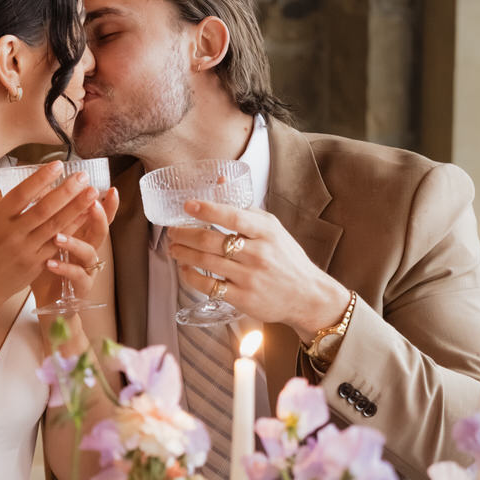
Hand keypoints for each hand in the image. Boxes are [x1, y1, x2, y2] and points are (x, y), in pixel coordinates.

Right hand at [0, 163, 101, 316]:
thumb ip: (4, 199)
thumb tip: (21, 175)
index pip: (21, 194)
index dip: (40, 178)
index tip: (58, 164)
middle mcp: (12, 234)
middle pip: (43, 209)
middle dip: (66, 191)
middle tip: (83, 176)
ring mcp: (26, 250)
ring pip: (55, 226)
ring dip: (76, 208)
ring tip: (91, 193)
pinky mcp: (36, 264)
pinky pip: (58, 243)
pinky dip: (73, 229)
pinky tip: (86, 217)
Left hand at [34, 186, 118, 307]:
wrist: (49, 300)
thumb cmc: (46, 265)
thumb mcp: (46, 238)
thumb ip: (46, 218)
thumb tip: (36, 190)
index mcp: (82, 235)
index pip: (97, 216)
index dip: (106, 203)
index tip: (110, 189)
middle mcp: (88, 249)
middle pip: (101, 230)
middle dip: (99, 216)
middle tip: (92, 203)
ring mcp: (87, 268)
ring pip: (89, 252)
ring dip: (75, 243)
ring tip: (58, 237)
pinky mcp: (81, 286)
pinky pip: (77, 276)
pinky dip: (65, 269)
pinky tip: (51, 263)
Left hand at [167, 202, 349, 338]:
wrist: (307, 296)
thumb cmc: (287, 258)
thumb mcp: (273, 228)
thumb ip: (246, 208)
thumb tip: (220, 180)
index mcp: (266, 232)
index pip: (233, 216)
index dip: (208, 209)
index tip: (188, 204)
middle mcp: (258, 254)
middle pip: (212, 241)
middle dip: (186, 234)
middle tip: (172, 230)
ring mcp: (250, 278)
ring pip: (207, 263)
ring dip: (184, 253)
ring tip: (173, 247)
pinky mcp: (243, 298)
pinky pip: (209, 287)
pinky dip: (191, 277)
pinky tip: (185, 269)